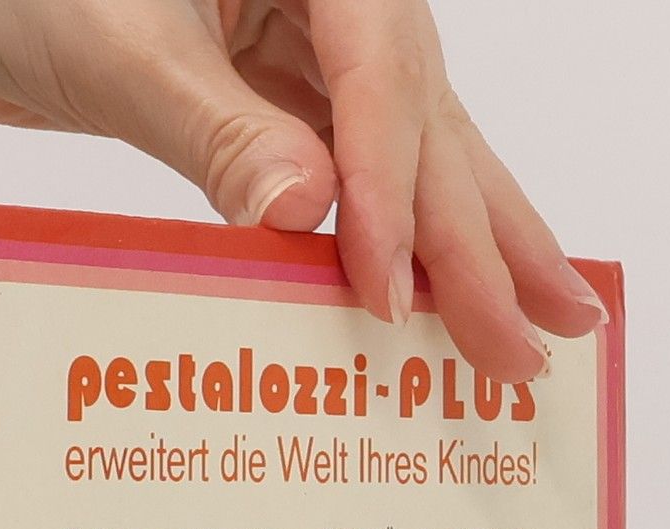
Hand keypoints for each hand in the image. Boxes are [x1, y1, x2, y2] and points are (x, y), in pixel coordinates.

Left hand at [0, 0, 606, 379]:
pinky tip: (445, 293)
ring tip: (552, 315)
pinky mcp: (282, 103)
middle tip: (538, 338)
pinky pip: (365, 177)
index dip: (393, 196)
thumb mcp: (117, 51)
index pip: (380, 80)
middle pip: (429, 122)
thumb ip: (214, 130)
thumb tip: (308, 211)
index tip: (391, 296)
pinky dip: (404, 241)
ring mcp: (313, 48)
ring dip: (478, 242)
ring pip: (418, 152)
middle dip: (483, 238)